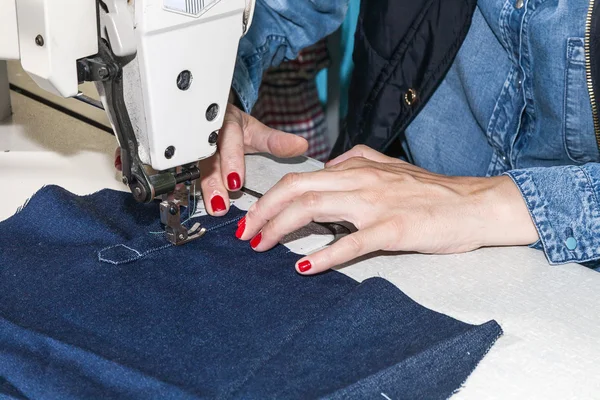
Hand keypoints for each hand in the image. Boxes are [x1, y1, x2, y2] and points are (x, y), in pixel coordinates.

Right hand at [115, 103, 307, 213]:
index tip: (235, 184)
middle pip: (201, 155)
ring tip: (173, 197)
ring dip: (172, 176)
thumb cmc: (227, 123)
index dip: (231, 163)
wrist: (203, 105)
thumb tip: (300, 146)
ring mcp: (177, 133)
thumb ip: (274, 141)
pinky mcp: (158, 138)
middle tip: (215, 203)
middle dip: (207, 180)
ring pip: (173, 154)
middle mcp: (199, 128)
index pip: (229, 142)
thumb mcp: (253, 130)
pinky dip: (136, 159)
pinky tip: (127, 169)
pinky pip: (144, 147)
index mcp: (224, 123)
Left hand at [236, 145, 538, 274]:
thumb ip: (358, 161)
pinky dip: (325, 255)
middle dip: (263, 211)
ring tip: (262, 247)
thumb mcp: (392, 166)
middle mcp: (361, 181)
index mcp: (358, 168)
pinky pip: (352, 241)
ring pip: (315, 208)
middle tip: (245, 234)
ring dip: (281, 229)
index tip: (254, 216)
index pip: (301, 177)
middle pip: (297, 189)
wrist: (475, 204)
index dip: (270, 196)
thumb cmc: (435, 191)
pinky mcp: (394, 229)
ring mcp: (376, 204)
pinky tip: (306, 267)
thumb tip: (328, 168)